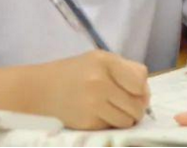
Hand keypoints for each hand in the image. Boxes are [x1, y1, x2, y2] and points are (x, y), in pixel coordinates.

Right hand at [35, 51, 149, 129]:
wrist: (40, 90)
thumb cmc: (74, 73)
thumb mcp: (99, 60)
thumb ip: (126, 70)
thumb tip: (146, 94)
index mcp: (104, 61)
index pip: (140, 80)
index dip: (140, 88)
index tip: (132, 90)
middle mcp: (99, 82)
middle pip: (138, 104)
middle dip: (136, 107)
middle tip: (125, 103)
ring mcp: (93, 104)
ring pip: (128, 120)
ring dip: (125, 118)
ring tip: (112, 109)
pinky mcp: (88, 123)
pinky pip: (113, 127)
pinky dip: (110, 123)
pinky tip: (97, 114)